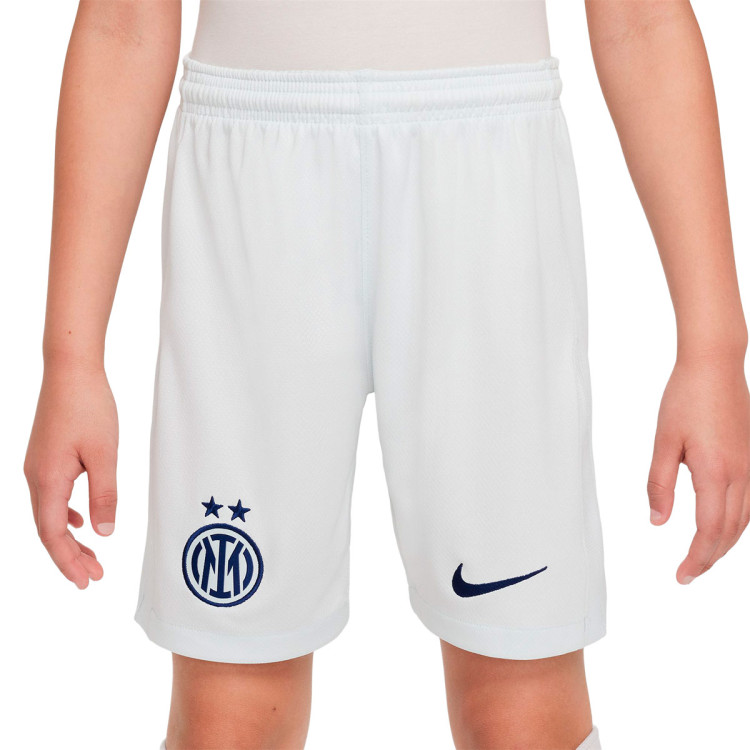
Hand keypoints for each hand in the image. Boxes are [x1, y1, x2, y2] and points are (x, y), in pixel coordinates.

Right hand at [24, 363, 118, 588]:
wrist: (71, 370)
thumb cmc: (89, 407)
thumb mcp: (105, 454)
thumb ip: (104, 494)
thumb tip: (104, 532)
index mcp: (47, 479)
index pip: (51, 534)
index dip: (67, 561)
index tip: (86, 581)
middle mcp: (35, 476)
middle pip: (47, 529)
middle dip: (70, 556)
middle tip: (94, 576)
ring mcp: (37, 466)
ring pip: (49, 514)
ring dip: (69, 537)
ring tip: (92, 555)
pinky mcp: (45, 456)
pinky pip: (51, 496)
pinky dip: (65, 515)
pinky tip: (81, 521)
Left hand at [648, 353, 749, 583]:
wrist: (714, 366)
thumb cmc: (686, 399)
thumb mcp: (663, 442)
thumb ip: (660, 484)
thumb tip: (658, 521)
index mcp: (716, 472)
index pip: (710, 531)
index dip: (697, 558)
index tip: (681, 575)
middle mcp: (742, 474)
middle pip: (730, 532)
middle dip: (709, 557)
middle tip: (687, 574)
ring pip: (744, 520)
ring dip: (724, 543)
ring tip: (702, 556)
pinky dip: (736, 523)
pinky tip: (723, 527)